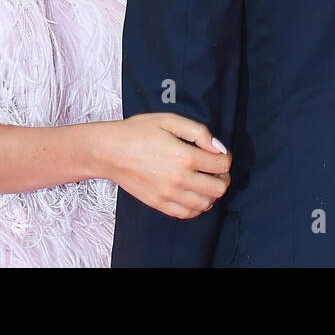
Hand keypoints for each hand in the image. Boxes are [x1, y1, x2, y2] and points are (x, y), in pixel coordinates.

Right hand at [98, 113, 230, 218]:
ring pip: (206, 204)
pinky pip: (187, 214)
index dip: (226, 158)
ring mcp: (168, 195)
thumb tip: (217, 147)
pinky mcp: (158, 204)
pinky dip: (196, 207)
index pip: (221, 165)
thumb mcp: (168, 120)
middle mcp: (179, 179)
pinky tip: (193, 195)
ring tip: (205, 182)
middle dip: (223, 178)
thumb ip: (198, 131)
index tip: (220, 154)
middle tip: (217, 170)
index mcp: (184, 156)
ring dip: (211, 194)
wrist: (109, 151)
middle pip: (218, 188)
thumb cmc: (137, 131)